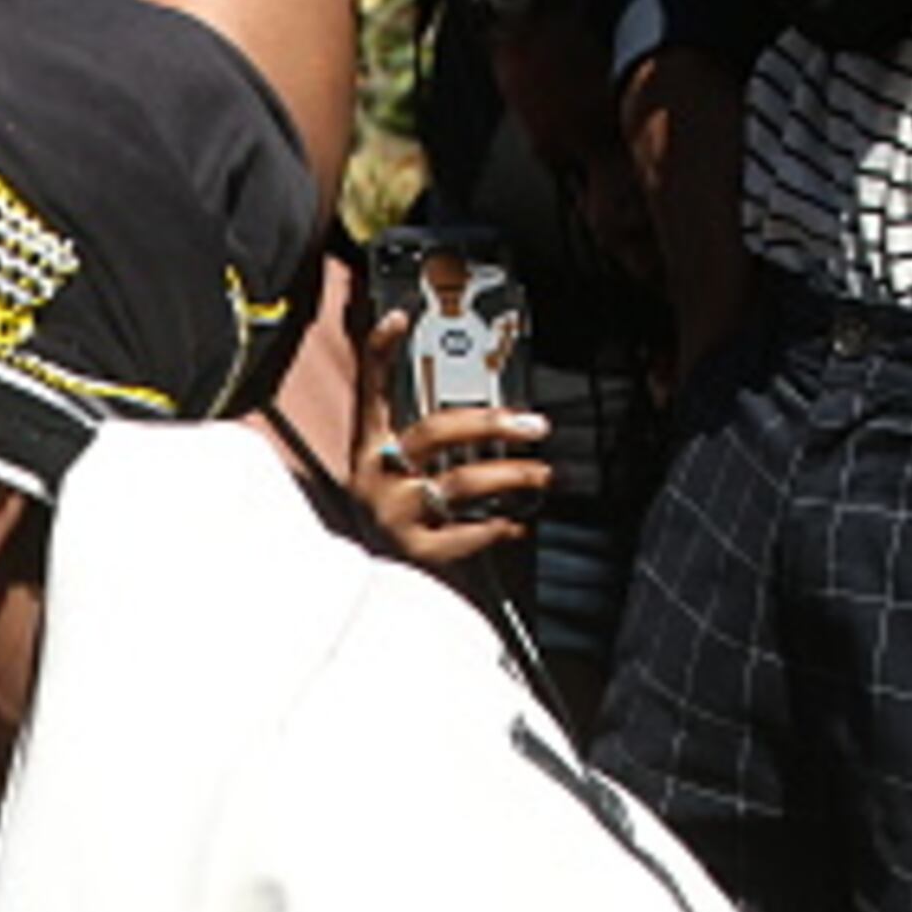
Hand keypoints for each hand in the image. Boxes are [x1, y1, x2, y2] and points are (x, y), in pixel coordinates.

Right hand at [353, 310, 547, 567]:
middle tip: (534, 426)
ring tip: (544, 475)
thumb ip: (427, 452)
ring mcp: (393, 514)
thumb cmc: (393, 527)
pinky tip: (518, 525)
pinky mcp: (414, 552)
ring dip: (514, 476)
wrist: (366, 594)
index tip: (398, 317)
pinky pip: (470, 533)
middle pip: (436, 432)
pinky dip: (502, 528)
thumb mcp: (395, 481)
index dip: (379, 353)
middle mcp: (376, 478)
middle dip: (493, 423)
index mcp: (369, 452)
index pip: (370, 394)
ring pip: (463, 482)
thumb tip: (496, 426)